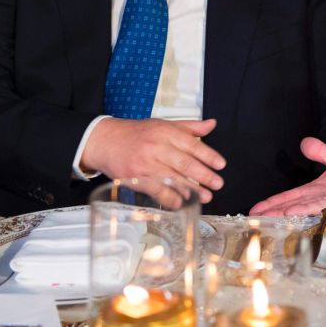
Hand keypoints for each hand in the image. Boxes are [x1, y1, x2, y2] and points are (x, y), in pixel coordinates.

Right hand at [81, 118, 225, 203]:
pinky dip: (169, 197)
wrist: (104, 141)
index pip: (192, 144)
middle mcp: (156, 147)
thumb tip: (212, 124)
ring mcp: (145, 164)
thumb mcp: (164, 124)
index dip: (208, 155)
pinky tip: (181, 202)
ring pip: (172, 178)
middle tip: (218, 183)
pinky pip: (155, 190)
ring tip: (205, 196)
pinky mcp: (135, 178)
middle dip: (204, 175)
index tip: (221, 165)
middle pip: (184, 163)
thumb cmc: (137, 133)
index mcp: (166, 132)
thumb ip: (189, 127)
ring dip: (190, 189)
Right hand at [250, 137, 325, 215]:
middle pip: (291, 206)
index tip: (255, 207)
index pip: (291, 197)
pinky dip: (306, 210)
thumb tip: (304, 142)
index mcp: (318, 190)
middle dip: (272, 212)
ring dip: (284, 214)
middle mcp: (321, 199)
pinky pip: (321, 206)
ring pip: (302, 209)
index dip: (273, 201)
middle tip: (251, 219)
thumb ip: (321, 152)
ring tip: (265, 218)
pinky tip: (292, 213)